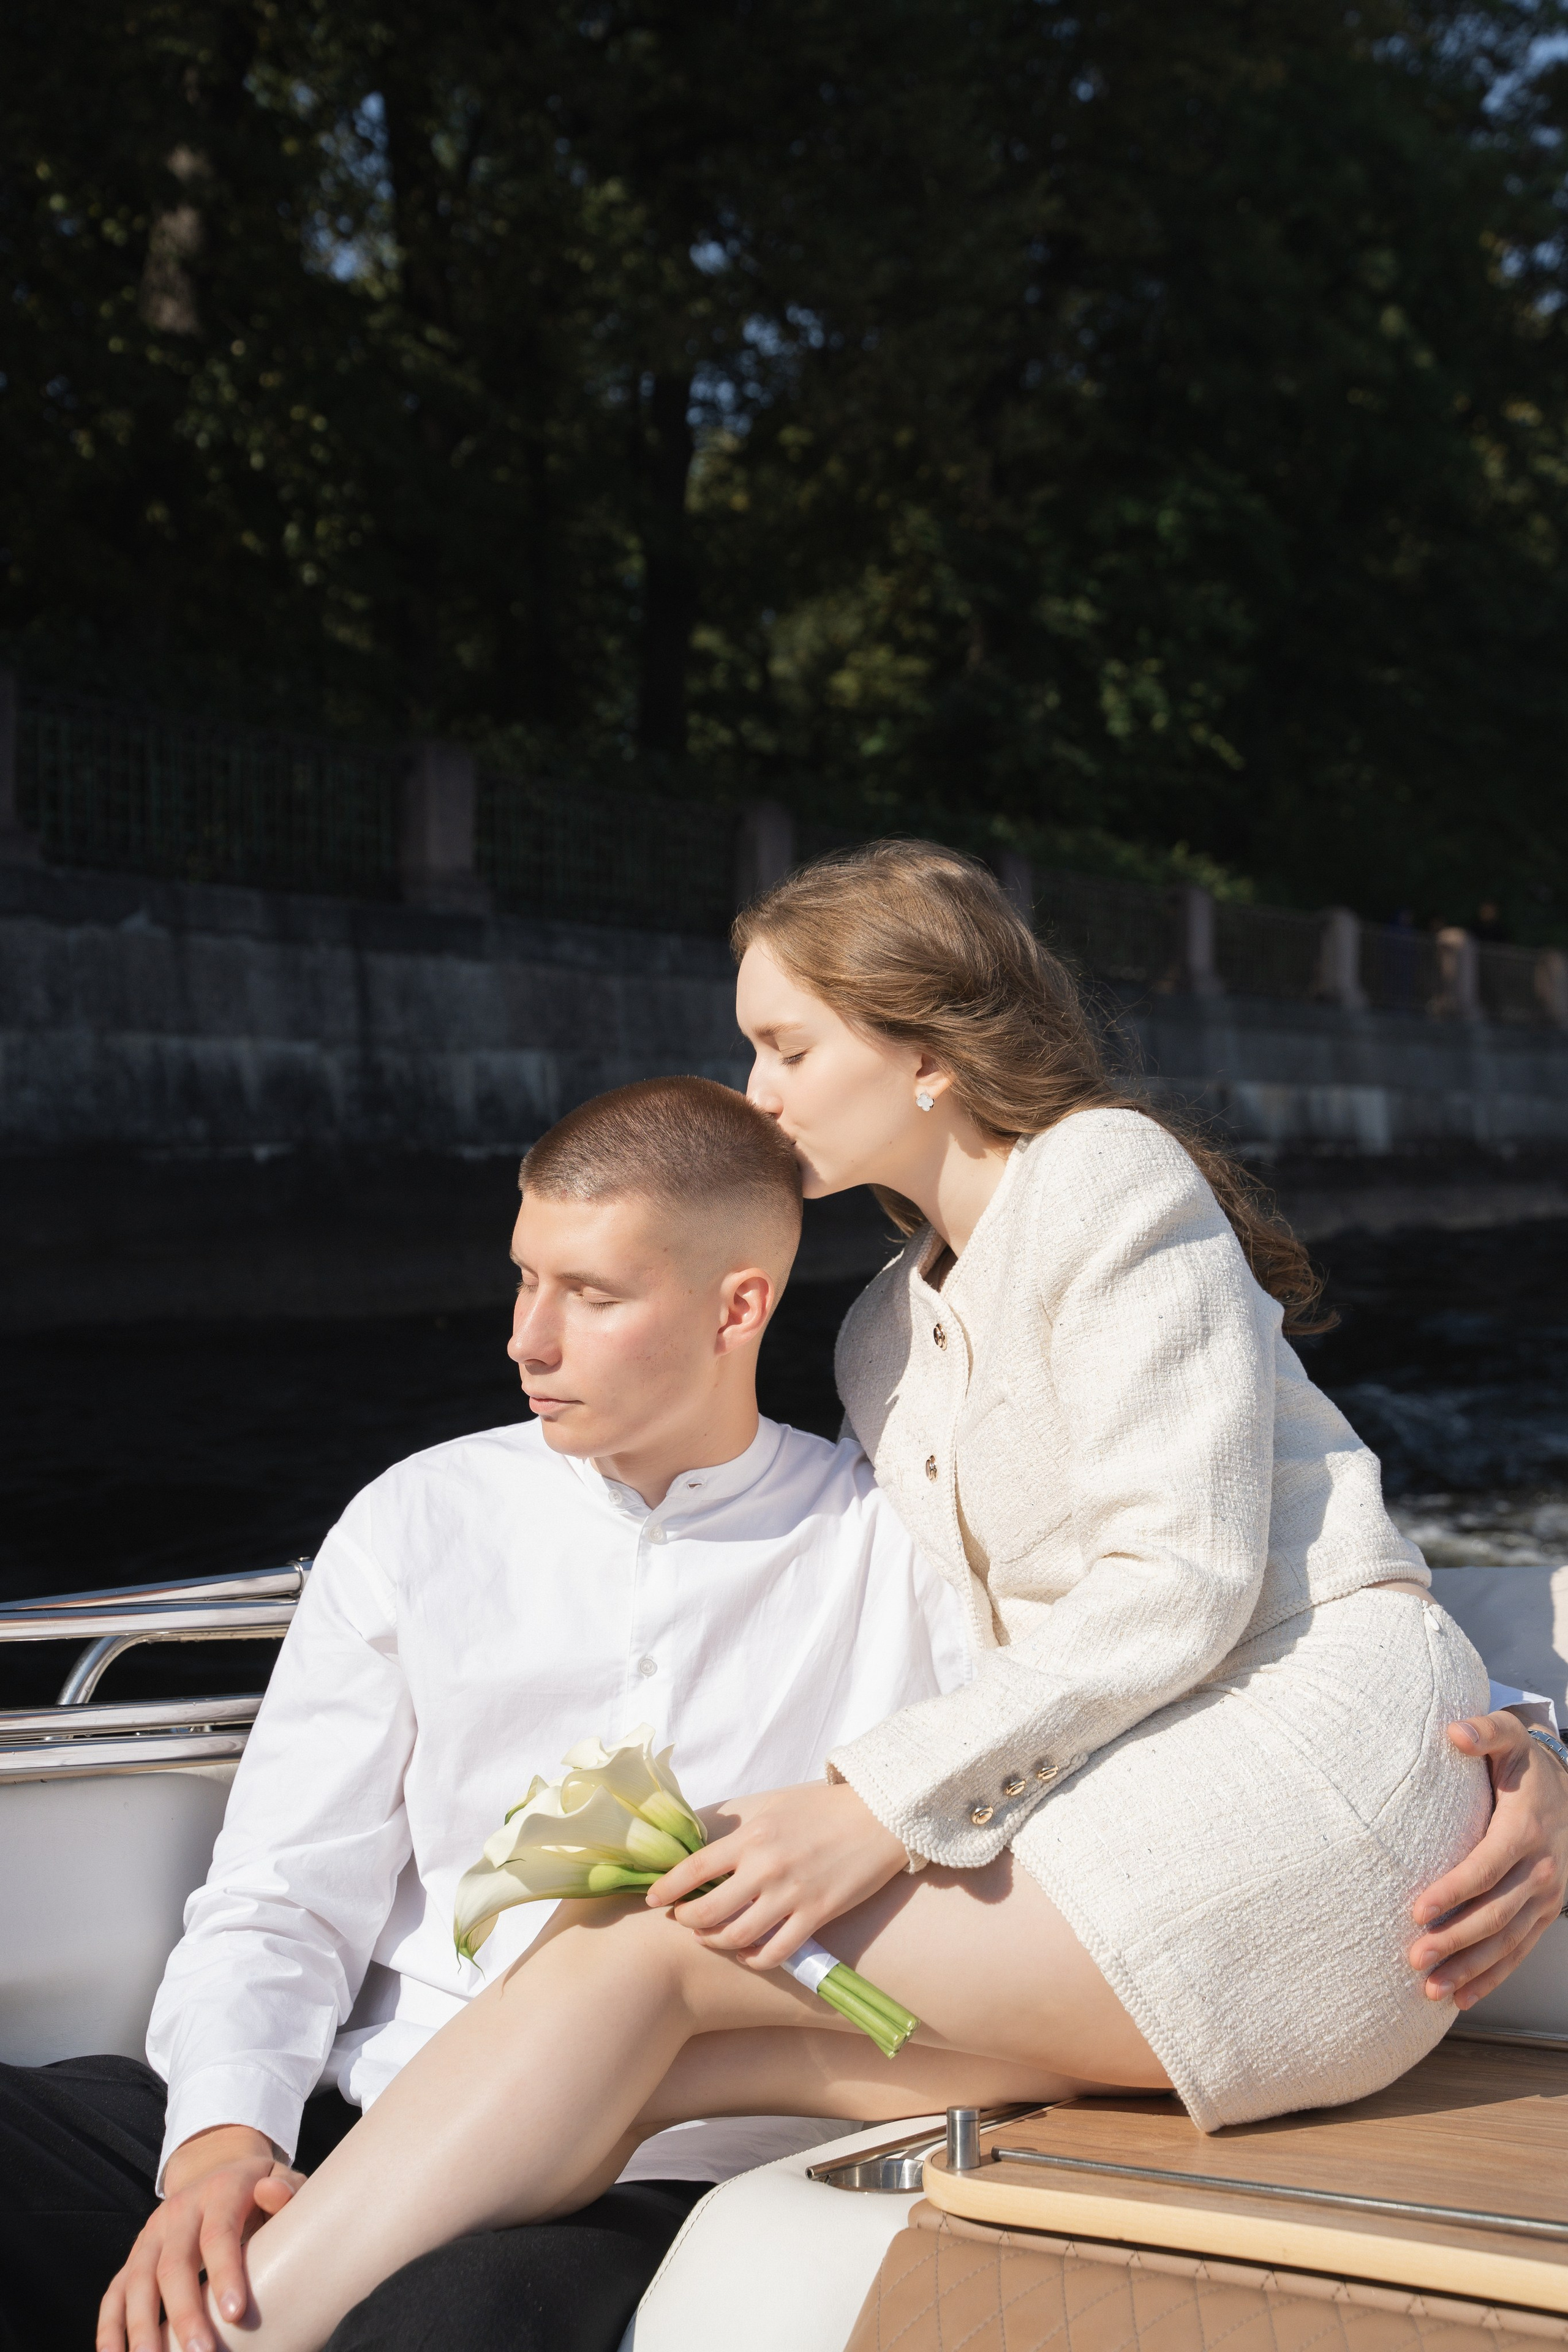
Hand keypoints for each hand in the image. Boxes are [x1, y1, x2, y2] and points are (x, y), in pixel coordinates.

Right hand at [97, 2124, 302, 2351]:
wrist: (218, 2168)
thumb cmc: (259, 2188)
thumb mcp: (279, 2177)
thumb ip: (286, 2188)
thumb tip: (272, 2194)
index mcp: (219, 2191)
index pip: (218, 2234)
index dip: (224, 2273)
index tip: (235, 2315)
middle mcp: (178, 2211)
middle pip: (174, 2265)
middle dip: (185, 2315)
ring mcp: (151, 2234)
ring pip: (139, 2282)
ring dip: (142, 2327)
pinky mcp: (134, 2256)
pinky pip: (115, 2292)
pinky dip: (110, 2326)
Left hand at [647, 1781, 910, 1968]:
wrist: (878, 1815)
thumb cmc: (824, 1808)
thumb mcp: (774, 1808)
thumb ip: (742, 1833)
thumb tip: (710, 1854)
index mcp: (751, 1836)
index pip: (694, 1869)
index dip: (666, 1889)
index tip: (652, 1899)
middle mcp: (765, 1867)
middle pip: (707, 1911)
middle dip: (687, 1921)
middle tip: (683, 1921)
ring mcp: (791, 1895)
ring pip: (736, 1936)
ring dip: (716, 1942)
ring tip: (711, 1938)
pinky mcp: (817, 1915)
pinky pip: (775, 1951)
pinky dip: (754, 1959)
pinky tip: (748, 1954)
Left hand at [1410, 1711, 1567, 2007]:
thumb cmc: (1523, 1763)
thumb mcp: (1508, 1737)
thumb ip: (1483, 1732)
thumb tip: (1455, 1732)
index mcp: (1525, 1830)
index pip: (1486, 1868)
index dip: (1453, 1891)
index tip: (1417, 1910)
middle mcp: (1541, 1869)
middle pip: (1494, 1914)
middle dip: (1455, 1940)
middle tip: (1415, 1957)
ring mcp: (1547, 1897)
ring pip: (1506, 1942)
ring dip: (1470, 1969)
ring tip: (1431, 1988)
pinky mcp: (1545, 1913)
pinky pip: (1519, 1951)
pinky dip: (1492, 1977)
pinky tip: (1461, 1996)